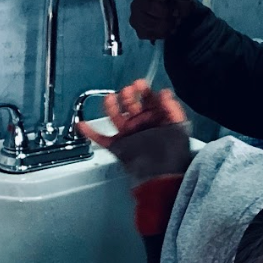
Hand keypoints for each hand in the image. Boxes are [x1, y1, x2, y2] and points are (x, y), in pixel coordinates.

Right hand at [77, 79, 192, 182]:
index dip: (144, 91)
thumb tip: (165, 93)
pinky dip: (90, 132)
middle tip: (127, 90)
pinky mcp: (118, 146)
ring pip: (116, 117)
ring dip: (111, 106)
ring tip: (110, 98)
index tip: (140, 84)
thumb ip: (173, 109)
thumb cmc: (174, 156)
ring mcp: (129, 135)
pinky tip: (82, 124)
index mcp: (157, 120)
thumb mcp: (179, 128)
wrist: (163, 178)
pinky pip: (101, 138)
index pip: (149, 100)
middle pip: (131, 105)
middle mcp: (142, 126)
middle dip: (128, 96)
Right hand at [129, 0, 195, 41]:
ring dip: (166, 23)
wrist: (183, 17)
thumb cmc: (180, 0)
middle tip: (176, 12)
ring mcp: (136, 15)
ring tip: (175, 20)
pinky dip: (163, 32)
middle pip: (144, 5)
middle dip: (164, 10)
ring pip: (147, 22)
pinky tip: (169, 28)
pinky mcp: (140, 30)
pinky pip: (149, 33)